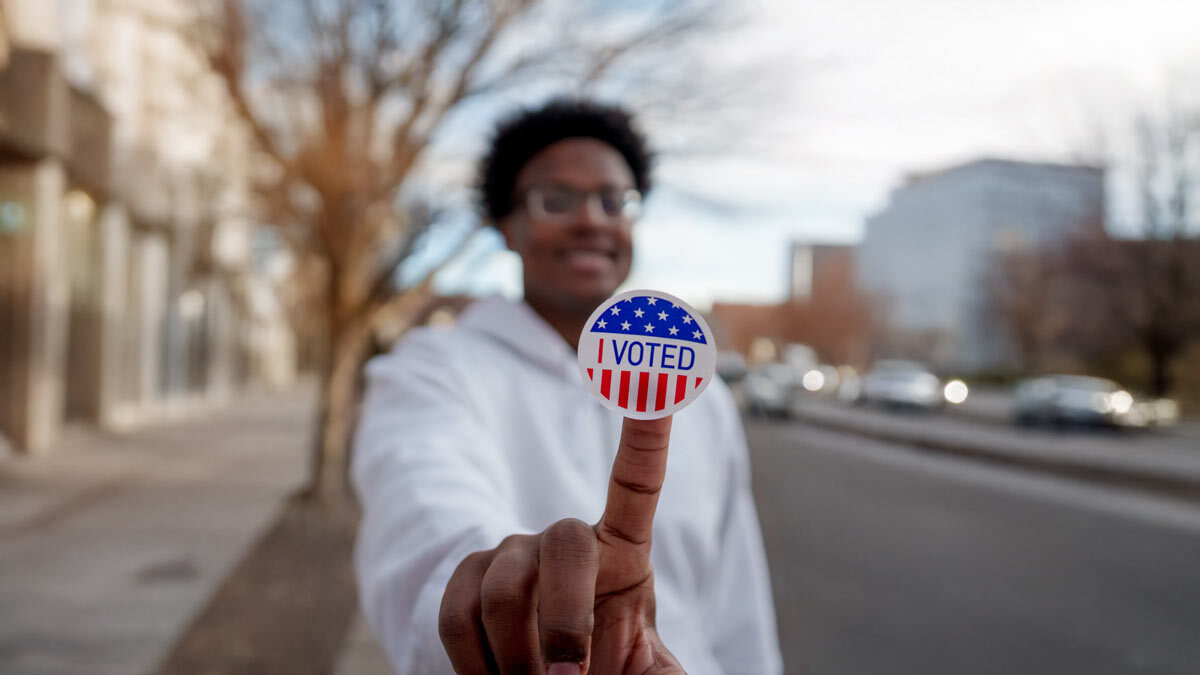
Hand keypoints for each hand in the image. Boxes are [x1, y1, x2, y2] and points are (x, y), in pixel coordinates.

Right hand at [439, 415, 684, 673]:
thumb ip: (662, 672)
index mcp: (624, 553)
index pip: (638, 479)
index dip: (645, 428)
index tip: (655, 368)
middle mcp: (566, 542)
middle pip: (564, 542)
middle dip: (564, 618)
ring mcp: (511, 556)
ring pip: (503, 590)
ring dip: (517, 657)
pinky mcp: (467, 581)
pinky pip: (457, 613)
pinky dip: (476, 664)